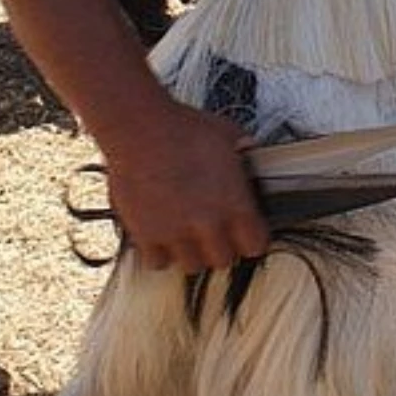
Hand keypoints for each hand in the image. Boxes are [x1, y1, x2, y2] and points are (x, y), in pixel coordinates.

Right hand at [104, 98, 269, 271]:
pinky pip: (158, 263)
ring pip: (192, 266)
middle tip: (215, 233)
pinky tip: (163, 236)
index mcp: (234, 203)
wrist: (139, 130)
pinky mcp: (146, 235)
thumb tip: (248, 149)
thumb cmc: (181, 129)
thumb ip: (243, 148)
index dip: (252, 239)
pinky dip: (161, 254)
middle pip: (224, 260)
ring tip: (189, 236)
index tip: (246, 234)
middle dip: (221, 247)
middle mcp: (207, 224)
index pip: (256, 245)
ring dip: (193, 253)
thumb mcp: (226, 134)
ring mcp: (176, 233)